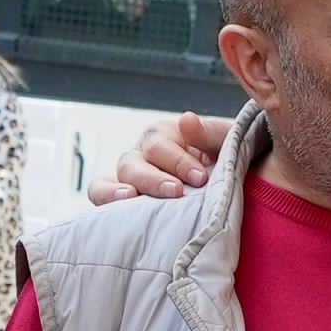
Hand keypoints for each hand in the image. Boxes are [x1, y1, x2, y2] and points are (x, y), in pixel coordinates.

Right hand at [106, 112, 229, 203]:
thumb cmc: (228, 162)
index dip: (178, 161)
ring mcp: (129, 175)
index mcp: (165, 135)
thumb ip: (210, 132)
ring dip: (119, 191)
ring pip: (110, 179)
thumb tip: (186, 119)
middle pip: (133, 163)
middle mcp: (142, 153)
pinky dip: (105, 199)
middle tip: (177, 192)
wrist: (231, 186)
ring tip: (132, 198)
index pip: (159, 145)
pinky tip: (117, 211)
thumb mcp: (227, 144)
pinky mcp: (122, 197)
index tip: (200, 177)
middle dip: (154, 179)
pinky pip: (99, 193)